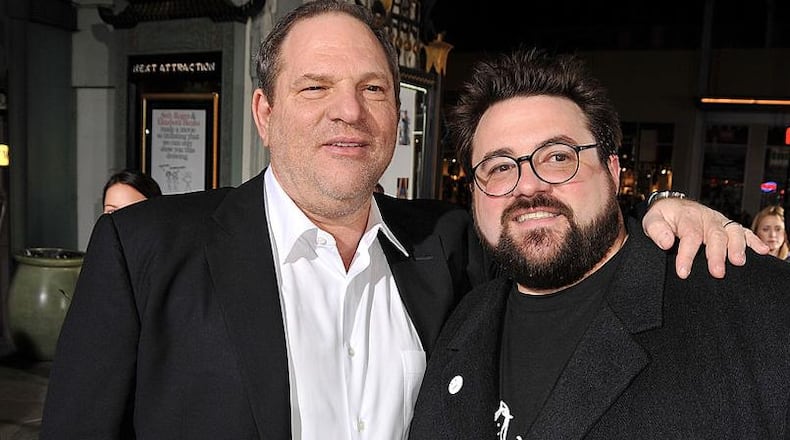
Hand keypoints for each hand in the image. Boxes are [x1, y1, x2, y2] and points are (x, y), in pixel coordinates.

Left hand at [642, 198, 768, 278]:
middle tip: (717, 272)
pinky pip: (744, 232)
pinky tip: (762, 251)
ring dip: (737, 247)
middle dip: (717, 254)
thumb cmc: (663, 217)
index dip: (687, 255)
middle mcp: (706, 218)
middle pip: (714, 235)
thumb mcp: (652, 220)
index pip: (689, 236)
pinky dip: (754, 241)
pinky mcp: (727, 226)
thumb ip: (656, 230)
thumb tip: (665, 243)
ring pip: (732, 232)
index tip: (683, 272)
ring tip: (738, 262)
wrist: (672, 206)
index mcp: (687, 216)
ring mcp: (719, 221)